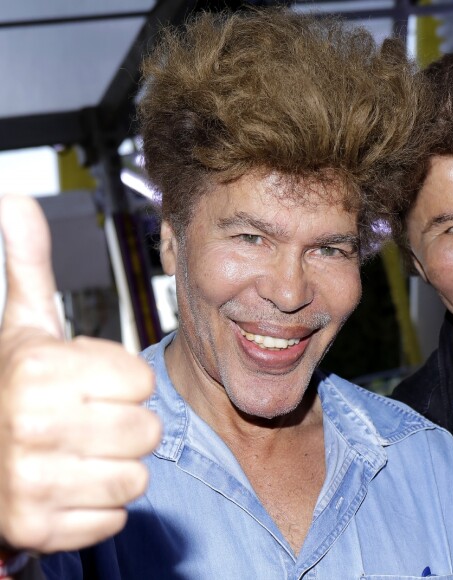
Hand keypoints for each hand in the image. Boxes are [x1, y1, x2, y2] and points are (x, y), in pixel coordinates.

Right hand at [0, 195, 161, 552]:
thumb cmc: (13, 384)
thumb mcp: (23, 323)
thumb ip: (28, 264)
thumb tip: (15, 198)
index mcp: (38, 368)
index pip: (140, 380)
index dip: (122, 381)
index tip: (92, 383)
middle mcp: (30, 425)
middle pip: (145, 429)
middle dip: (125, 423)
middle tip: (91, 419)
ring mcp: (29, 483)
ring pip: (135, 476)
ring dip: (115, 463)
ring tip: (82, 451)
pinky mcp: (36, 528)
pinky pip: (112, 515)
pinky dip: (99, 503)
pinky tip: (70, 483)